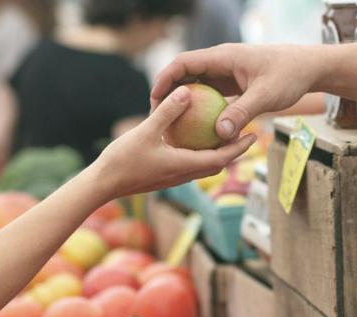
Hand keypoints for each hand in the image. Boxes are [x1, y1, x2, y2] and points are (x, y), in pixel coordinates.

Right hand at [90, 85, 256, 199]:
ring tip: (226, 134)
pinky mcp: (165, 176)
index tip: (254, 135)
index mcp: (184, 166)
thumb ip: (167, 112)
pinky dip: (199, 152)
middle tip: (248, 133)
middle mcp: (183, 175)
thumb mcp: (145, 131)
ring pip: (204, 165)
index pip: (221, 159)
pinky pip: (189, 163)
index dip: (239, 147)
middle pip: (217, 163)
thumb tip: (186, 91)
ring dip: (218, 152)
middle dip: (234, 150)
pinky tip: (194, 138)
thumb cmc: (122, 160)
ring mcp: (174, 177)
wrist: (102, 185)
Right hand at [151, 44, 321, 140]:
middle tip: (157, 117)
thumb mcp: (266, 96)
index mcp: (223, 57)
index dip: (165, 79)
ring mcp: (227, 72)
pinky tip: (198, 130)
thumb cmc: (289, 76)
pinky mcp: (234, 83)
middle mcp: (221, 62)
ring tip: (172, 125)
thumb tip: (219, 134)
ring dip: (185, 102)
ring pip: (197, 85)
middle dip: (169, 93)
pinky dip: (202, 109)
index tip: (154, 100)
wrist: (309, 68)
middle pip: (185, 74)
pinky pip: (211, 95)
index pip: (184, 63)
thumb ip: (242, 113)